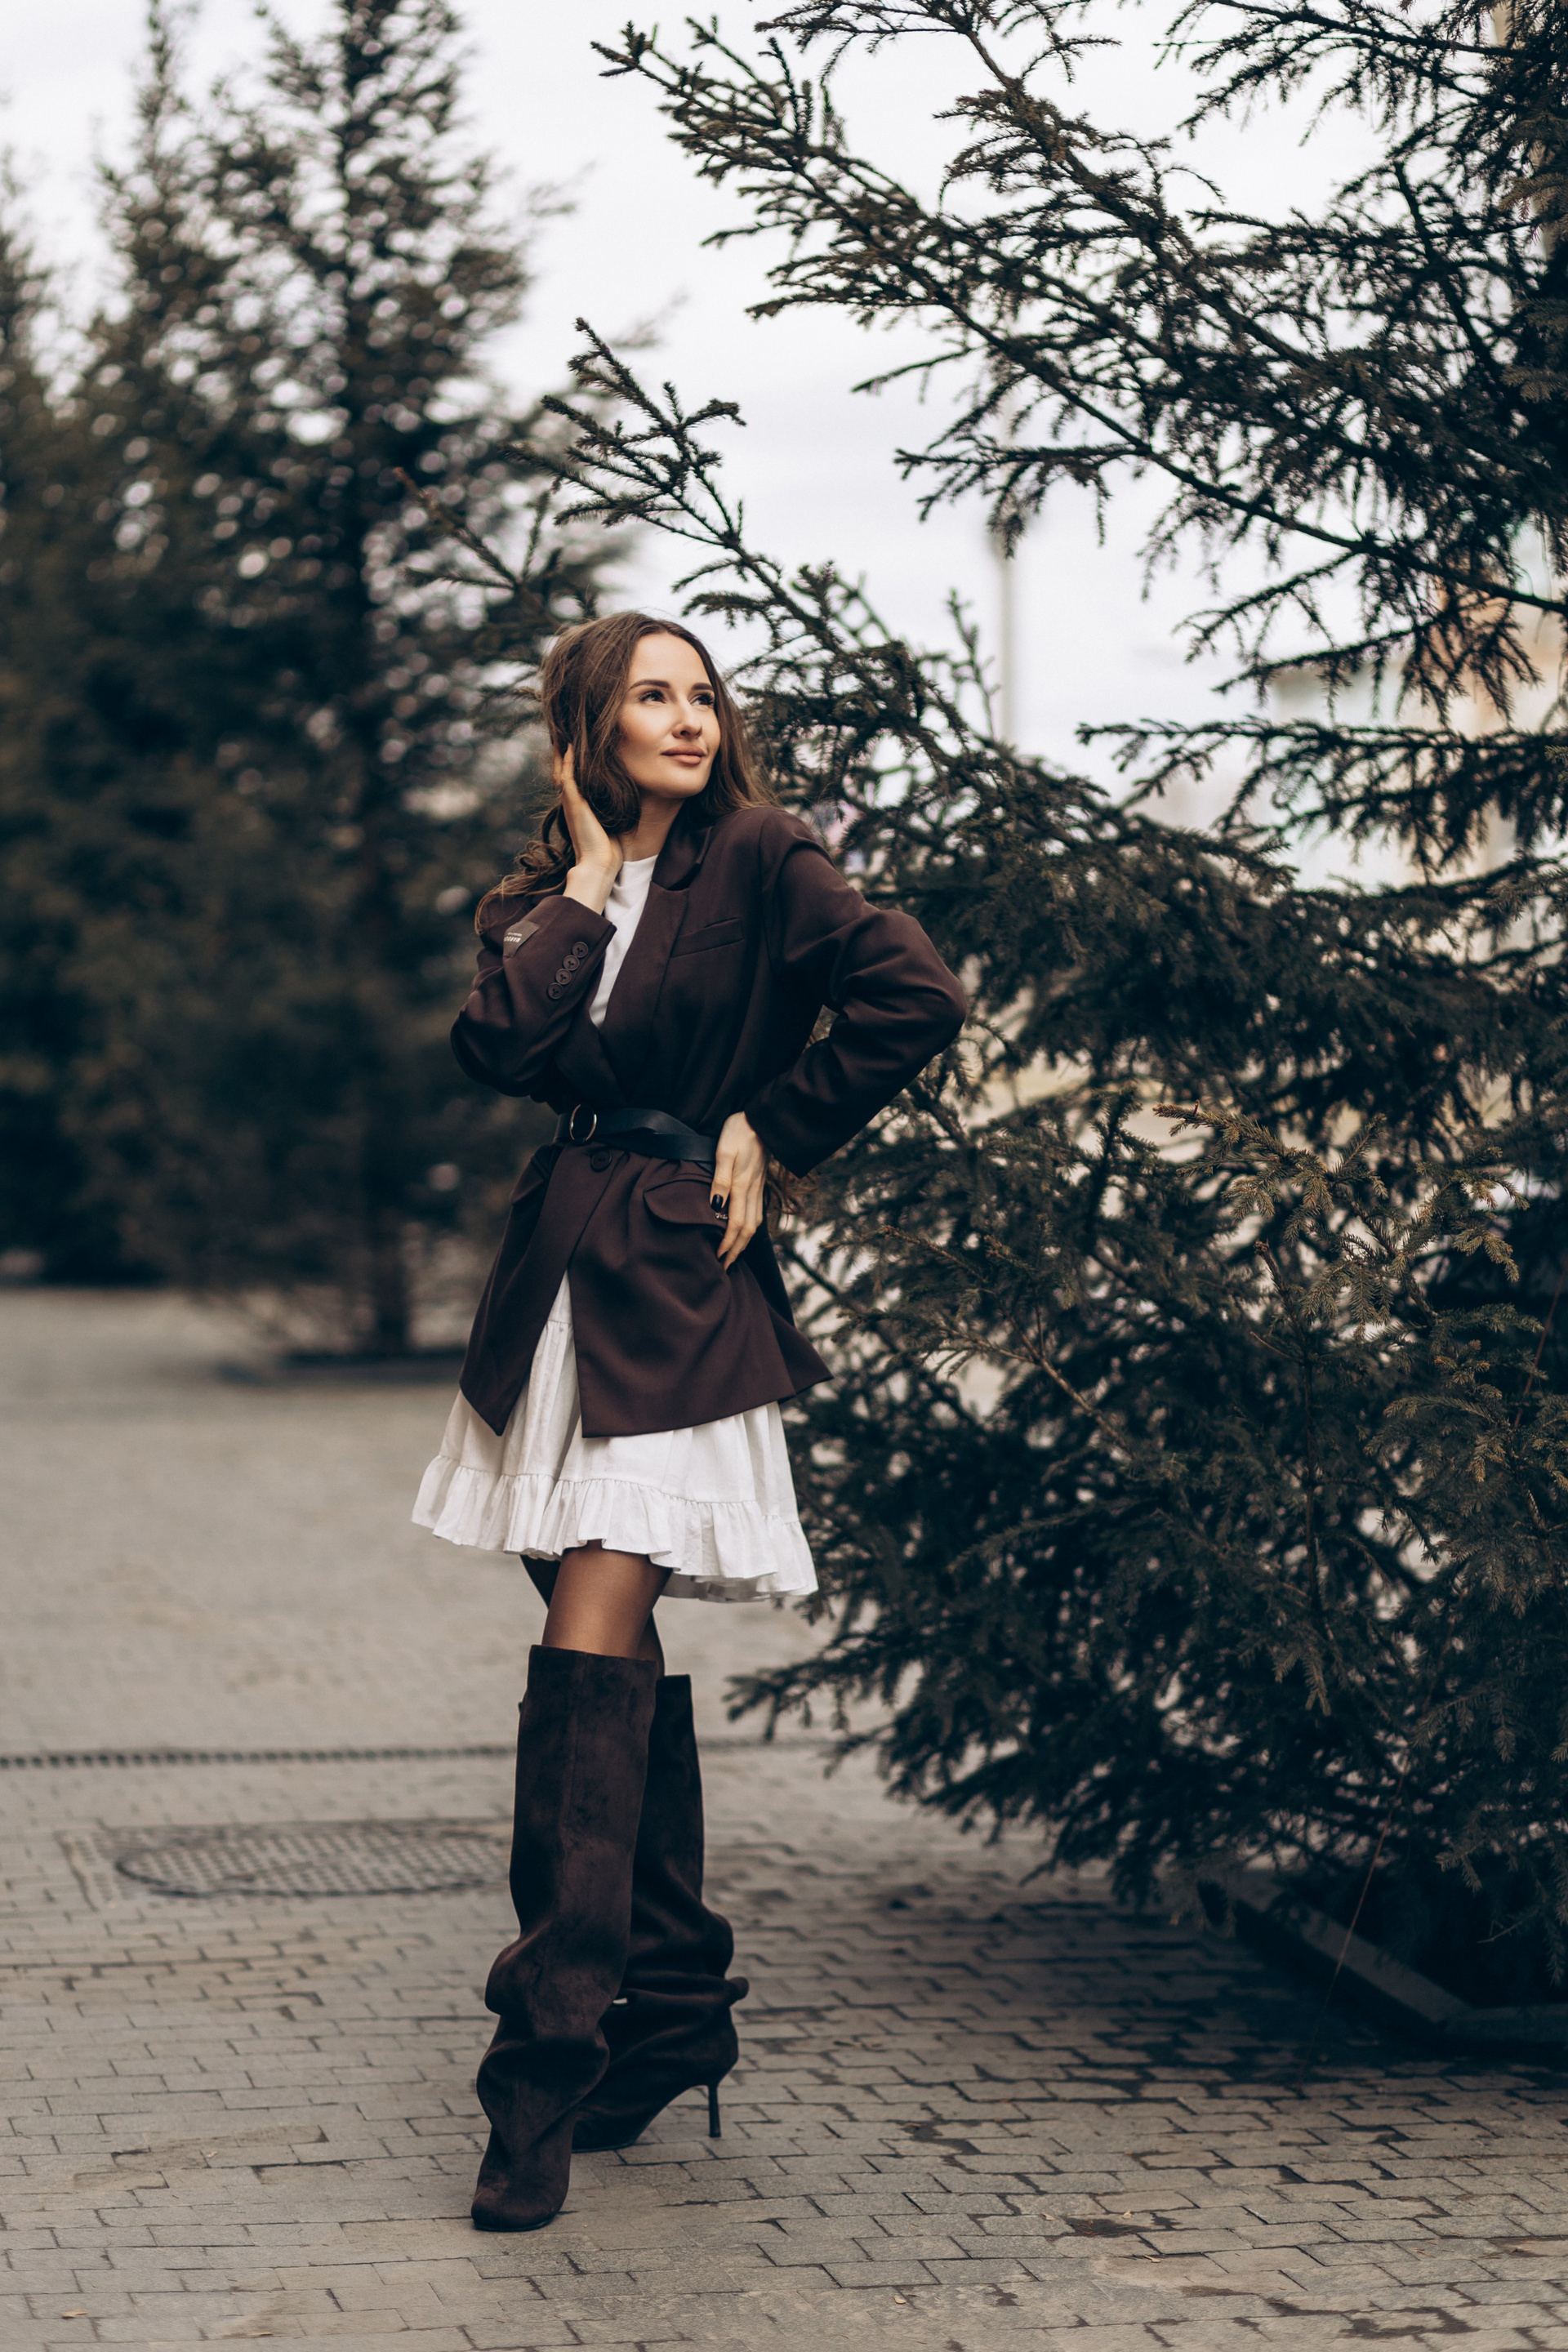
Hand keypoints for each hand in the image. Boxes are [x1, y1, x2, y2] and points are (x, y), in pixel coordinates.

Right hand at [557, 746, 619, 911]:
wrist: (600, 863)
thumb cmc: (609, 846)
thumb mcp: (612, 817)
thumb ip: (614, 803)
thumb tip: (629, 793)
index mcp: (579, 803)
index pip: (572, 775)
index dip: (570, 758)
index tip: (574, 741)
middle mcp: (571, 800)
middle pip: (561, 768)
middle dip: (561, 750)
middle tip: (562, 730)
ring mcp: (570, 801)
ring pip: (561, 769)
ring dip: (560, 750)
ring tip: (562, 731)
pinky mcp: (574, 803)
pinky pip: (567, 777)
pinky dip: (566, 761)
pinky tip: (568, 745)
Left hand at [711, 1113, 765, 1270]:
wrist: (764, 1119)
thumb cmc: (740, 1131)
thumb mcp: (724, 1152)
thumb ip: (720, 1180)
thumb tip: (716, 1207)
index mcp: (743, 1186)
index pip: (735, 1224)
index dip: (727, 1244)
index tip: (717, 1258)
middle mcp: (753, 1191)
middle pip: (747, 1230)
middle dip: (736, 1250)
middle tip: (724, 1266)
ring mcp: (758, 1188)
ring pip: (754, 1223)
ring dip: (744, 1242)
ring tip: (733, 1254)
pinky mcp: (759, 1184)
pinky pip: (757, 1213)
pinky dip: (750, 1228)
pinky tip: (744, 1231)